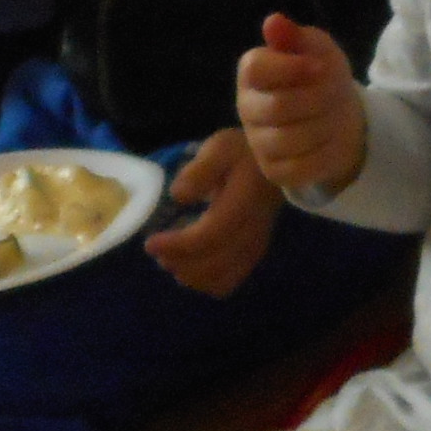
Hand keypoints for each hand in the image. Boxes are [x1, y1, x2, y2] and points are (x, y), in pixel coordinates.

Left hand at [148, 128, 282, 297]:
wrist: (279, 163)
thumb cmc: (242, 153)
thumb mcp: (220, 148)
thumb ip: (200, 170)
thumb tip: (179, 196)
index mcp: (244, 202)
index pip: (211, 234)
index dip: (178, 245)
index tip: (150, 242)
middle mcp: (253, 230)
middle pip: (214, 263)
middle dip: (179, 262)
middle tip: (156, 251)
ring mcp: (256, 245)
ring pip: (221, 278)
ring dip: (190, 275)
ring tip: (170, 259)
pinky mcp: (253, 254)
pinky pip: (229, 282)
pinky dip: (205, 282)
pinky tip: (190, 267)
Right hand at [235, 14, 366, 193]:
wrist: (340, 116)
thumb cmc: (322, 76)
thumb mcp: (318, 48)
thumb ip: (296, 37)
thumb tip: (273, 21)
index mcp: (252, 73)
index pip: (255, 68)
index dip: (291, 68)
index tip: (321, 66)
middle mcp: (247, 108)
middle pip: (277, 107)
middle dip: (316, 99)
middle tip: (334, 92)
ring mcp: (258, 142)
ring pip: (289, 139)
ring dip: (323, 125)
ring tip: (333, 115)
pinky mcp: (274, 171)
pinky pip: (299, 166)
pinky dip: (323, 152)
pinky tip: (328, 140)